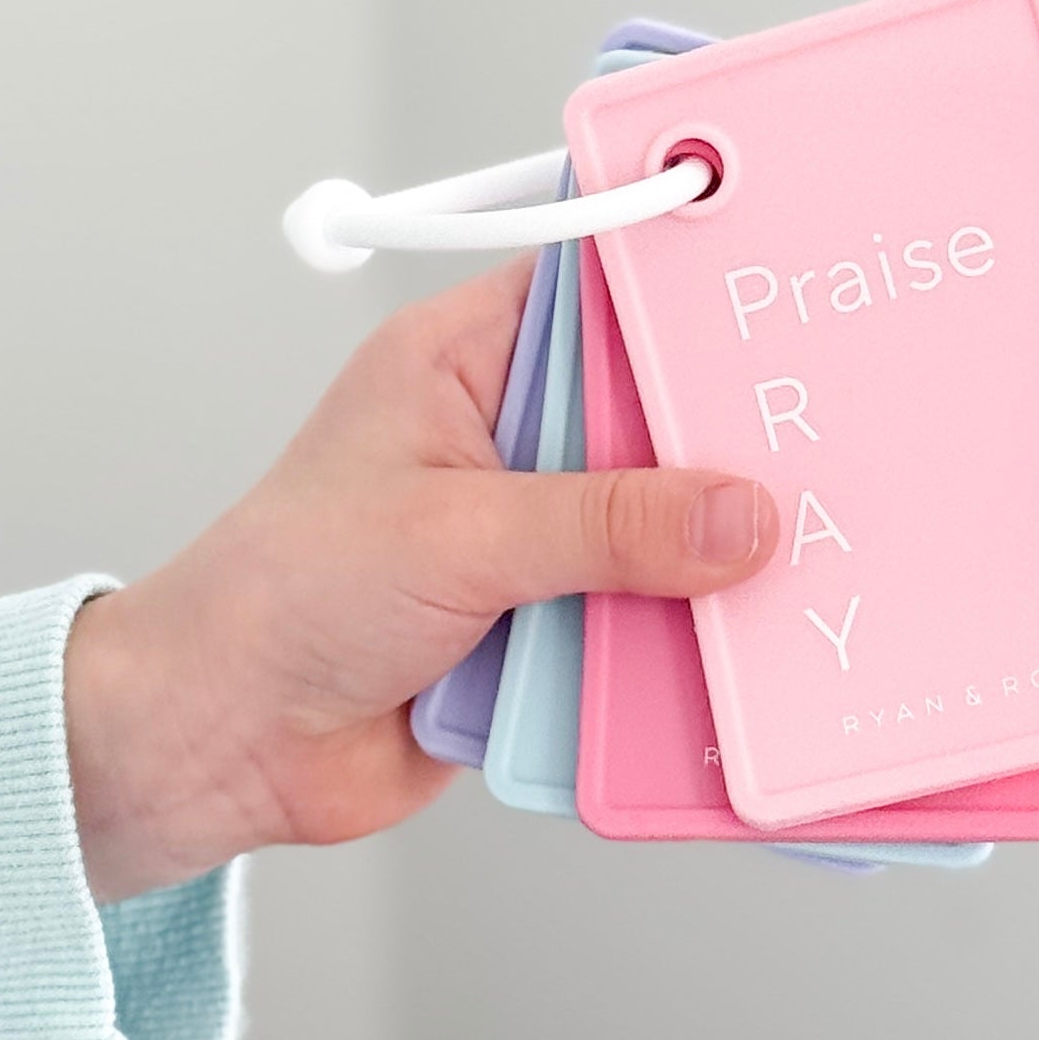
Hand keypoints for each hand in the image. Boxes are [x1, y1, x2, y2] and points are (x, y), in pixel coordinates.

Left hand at [62, 263, 775, 901]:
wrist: (220, 749)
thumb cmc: (278, 601)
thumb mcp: (455, 537)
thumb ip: (604, 525)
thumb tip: (737, 516)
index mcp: (468, 361)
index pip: (599, 290)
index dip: (684, 294)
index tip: (778, 307)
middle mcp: (508, 435)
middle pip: (654, 416)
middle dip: (721, 446)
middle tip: (818, 449)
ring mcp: (534, 531)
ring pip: (661, 525)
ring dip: (704, 559)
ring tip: (801, 559)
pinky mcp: (553, 619)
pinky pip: (647, 614)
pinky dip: (680, 636)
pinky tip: (742, 645)